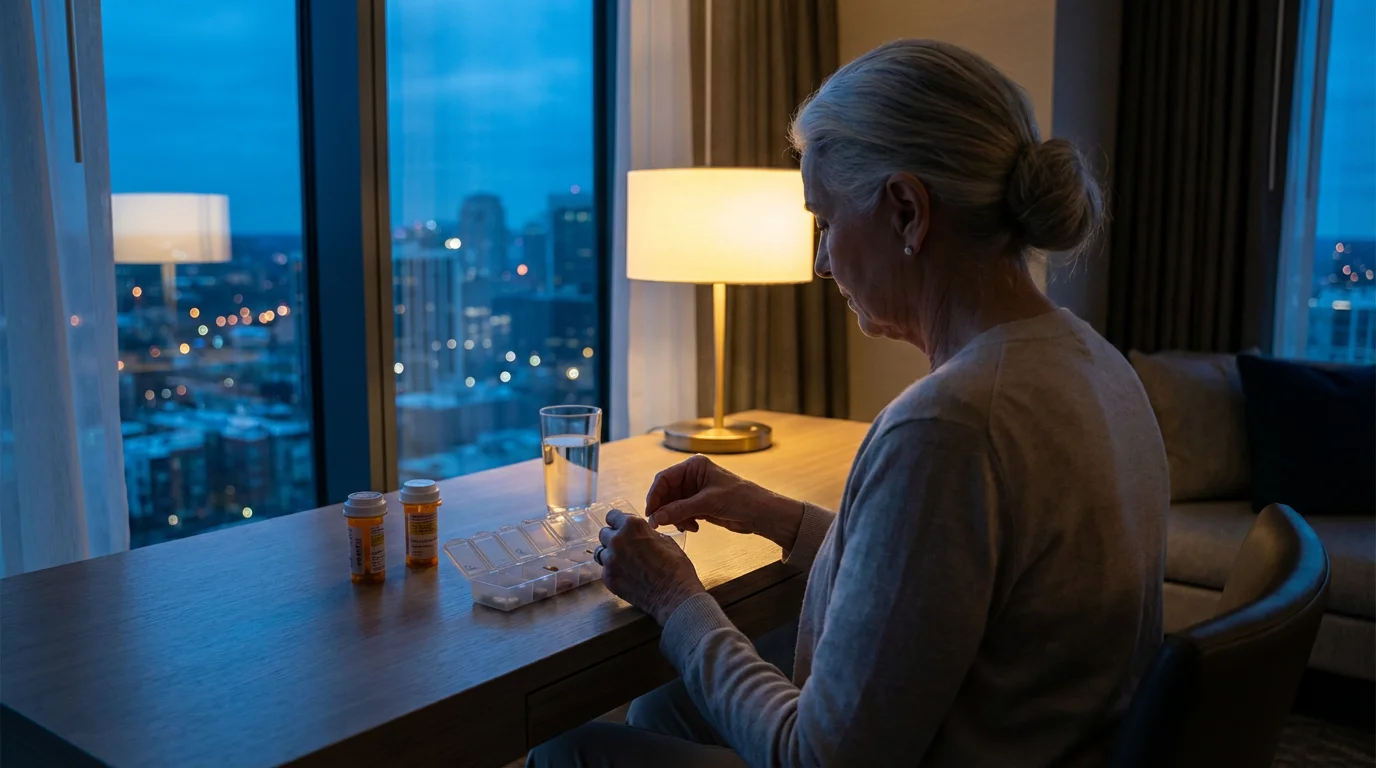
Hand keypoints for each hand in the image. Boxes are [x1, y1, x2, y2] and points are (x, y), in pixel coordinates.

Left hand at [599, 508, 704, 624]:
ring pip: (601, 552)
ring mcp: (610, 560)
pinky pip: (605, 570)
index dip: (618, 522)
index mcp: (632, 526)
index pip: (612, 516)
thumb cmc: (675, 567)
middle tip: (626, 548)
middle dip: (613, 539)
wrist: (675, 595)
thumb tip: (640, 534)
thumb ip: (646, 533)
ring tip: (626, 564)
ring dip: (611, 555)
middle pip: (604, 534)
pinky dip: (613, 571)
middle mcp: (617, 540)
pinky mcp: (608, 578)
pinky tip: (627, 576)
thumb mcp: (666, 540)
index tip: (621, 528)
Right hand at [645, 455, 804, 549]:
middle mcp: (693, 476)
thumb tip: (656, 518)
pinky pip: (682, 513)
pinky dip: (683, 521)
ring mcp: (696, 491)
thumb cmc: (740, 498)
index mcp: (694, 466)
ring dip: (674, 517)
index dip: (655, 495)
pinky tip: (693, 527)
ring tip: (685, 526)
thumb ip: (680, 510)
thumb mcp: (708, 503)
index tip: (650, 513)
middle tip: (661, 524)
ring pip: (673, 505)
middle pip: (666, 492)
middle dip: (664, 509)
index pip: (664, 478)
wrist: (760, 513)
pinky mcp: (700, 505)